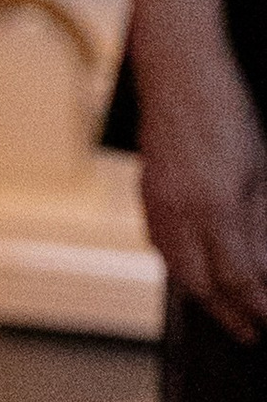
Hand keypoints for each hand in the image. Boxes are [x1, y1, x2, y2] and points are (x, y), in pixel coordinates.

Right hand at [134, 41, 266, 345]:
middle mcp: (181, 212)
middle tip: (250, 332)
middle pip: (202, 284)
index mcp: (216, 206)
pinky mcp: (147, 191)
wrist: (178, 69)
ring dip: (202, 297)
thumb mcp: (261, 170)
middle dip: (228, 314)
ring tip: (224, 312)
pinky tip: (193, 270)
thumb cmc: (226, 110)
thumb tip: (265, 268)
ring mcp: (157, 203)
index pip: (239, 278)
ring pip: (177, 269)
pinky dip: (179, 267)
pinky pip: (161, 244)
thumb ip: (261, 224)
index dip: (258, 306)